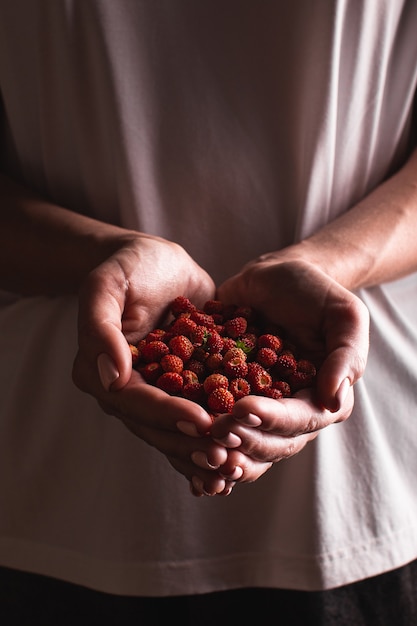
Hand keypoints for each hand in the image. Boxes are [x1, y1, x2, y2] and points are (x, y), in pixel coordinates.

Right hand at [72, 233, 230, 492]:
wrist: (158, 264)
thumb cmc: (130, 267)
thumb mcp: (107, 284)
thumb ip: (101, 327)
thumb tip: (113, 378)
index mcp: (100, 372)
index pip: (134, 401)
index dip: (167, 415)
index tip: (201, 421)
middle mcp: (124, 391)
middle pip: (156, 428)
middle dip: (190, 442)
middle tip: (226, 455)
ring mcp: (154, 394)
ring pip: (176, 433)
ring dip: (204, 451)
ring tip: (235, 464)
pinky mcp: (181, 390)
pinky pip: (196, 419)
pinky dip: (215, 439)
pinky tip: (241, 454)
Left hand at [201, 252, 368, 492]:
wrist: (274, 277)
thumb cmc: (315, 294)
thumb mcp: (343, 316)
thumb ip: (345, 357)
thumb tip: (333, 401)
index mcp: (320, 401)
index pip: (299, 421)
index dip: (271, 420)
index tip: (242, 409)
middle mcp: (288, 414)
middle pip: (269, 443)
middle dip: (242, 440)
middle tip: (215, 431)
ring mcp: (255, 410)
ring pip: (243, 446)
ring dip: (222, 452)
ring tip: (198, 446)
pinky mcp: (225, 399)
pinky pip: (214, 428)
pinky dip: (199, 444)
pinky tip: (181, 452)